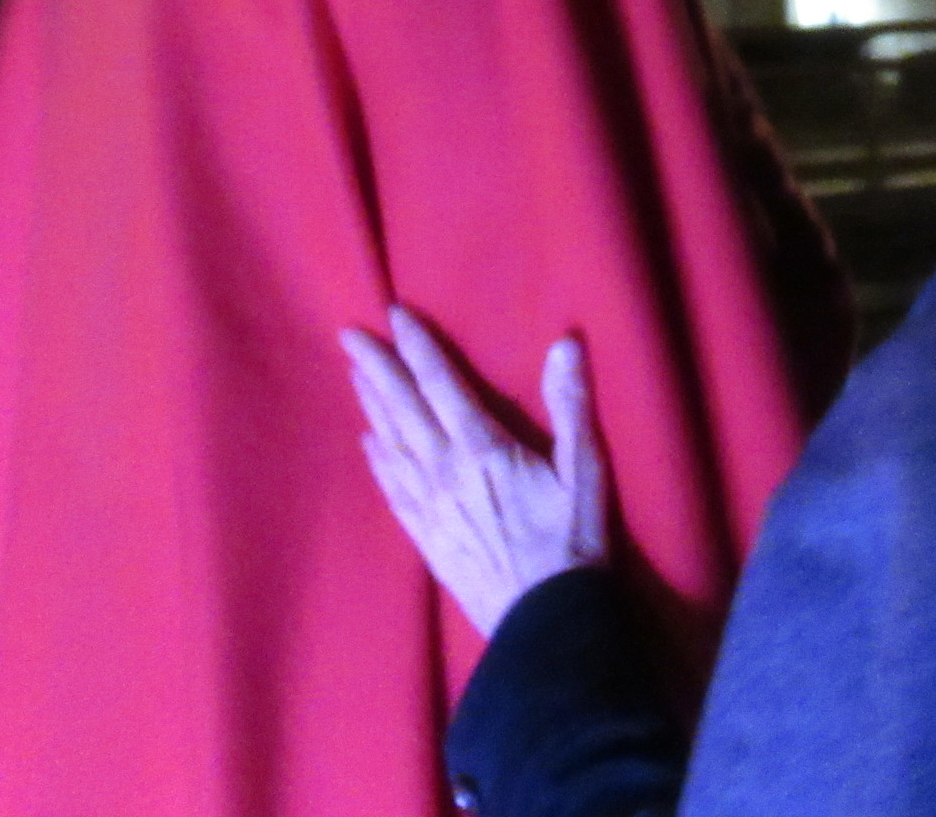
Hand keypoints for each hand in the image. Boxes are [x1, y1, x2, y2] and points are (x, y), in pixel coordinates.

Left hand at [342, 308, 609, 638]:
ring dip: (372, 405)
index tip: (395, 314)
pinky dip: (377, 459)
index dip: (418, 346)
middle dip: (377, 367)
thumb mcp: (585, 469)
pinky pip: (392, 488)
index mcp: (482, 447)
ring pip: (392, 443)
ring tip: (356, 374)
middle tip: (350, 334)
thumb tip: (564, 345)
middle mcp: (445, 470)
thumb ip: (571, 404)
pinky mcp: (425, 536)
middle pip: (403, 407)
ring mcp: (430, 505)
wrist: (543, 620)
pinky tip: (369, 443)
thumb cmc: (571, 542)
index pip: (441, 383)